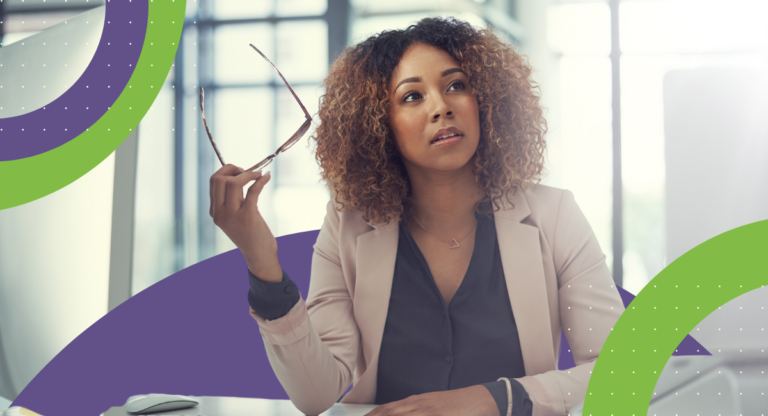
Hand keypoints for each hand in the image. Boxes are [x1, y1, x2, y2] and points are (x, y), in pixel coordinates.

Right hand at [209, 164, 281, 281]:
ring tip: (259, 174)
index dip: (226, 171)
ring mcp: (232, 215)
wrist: (258, 254)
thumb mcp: (235, 216)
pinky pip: (253, 190)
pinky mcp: (248, 216)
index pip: (213, 182)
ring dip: (249, 173)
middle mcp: (220, 213)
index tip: (240, 171)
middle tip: (248, 172)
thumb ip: (233, 200)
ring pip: (234, 182)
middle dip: (233, 169)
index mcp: (215, 211)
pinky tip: (267, 177)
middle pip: (219, 179)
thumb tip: (240, 176)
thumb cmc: (250, 234)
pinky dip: (261, 180)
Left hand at [364, 385, 500, 415]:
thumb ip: (417, 411)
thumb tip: (400, 412)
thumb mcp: (434, 408)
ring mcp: (428, 411)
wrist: (483, 400)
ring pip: (399, 414)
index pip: (386, 410)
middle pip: (388, 413)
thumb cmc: (459, 407)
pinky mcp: (438, 415)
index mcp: (416, 402)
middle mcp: (418, 405)